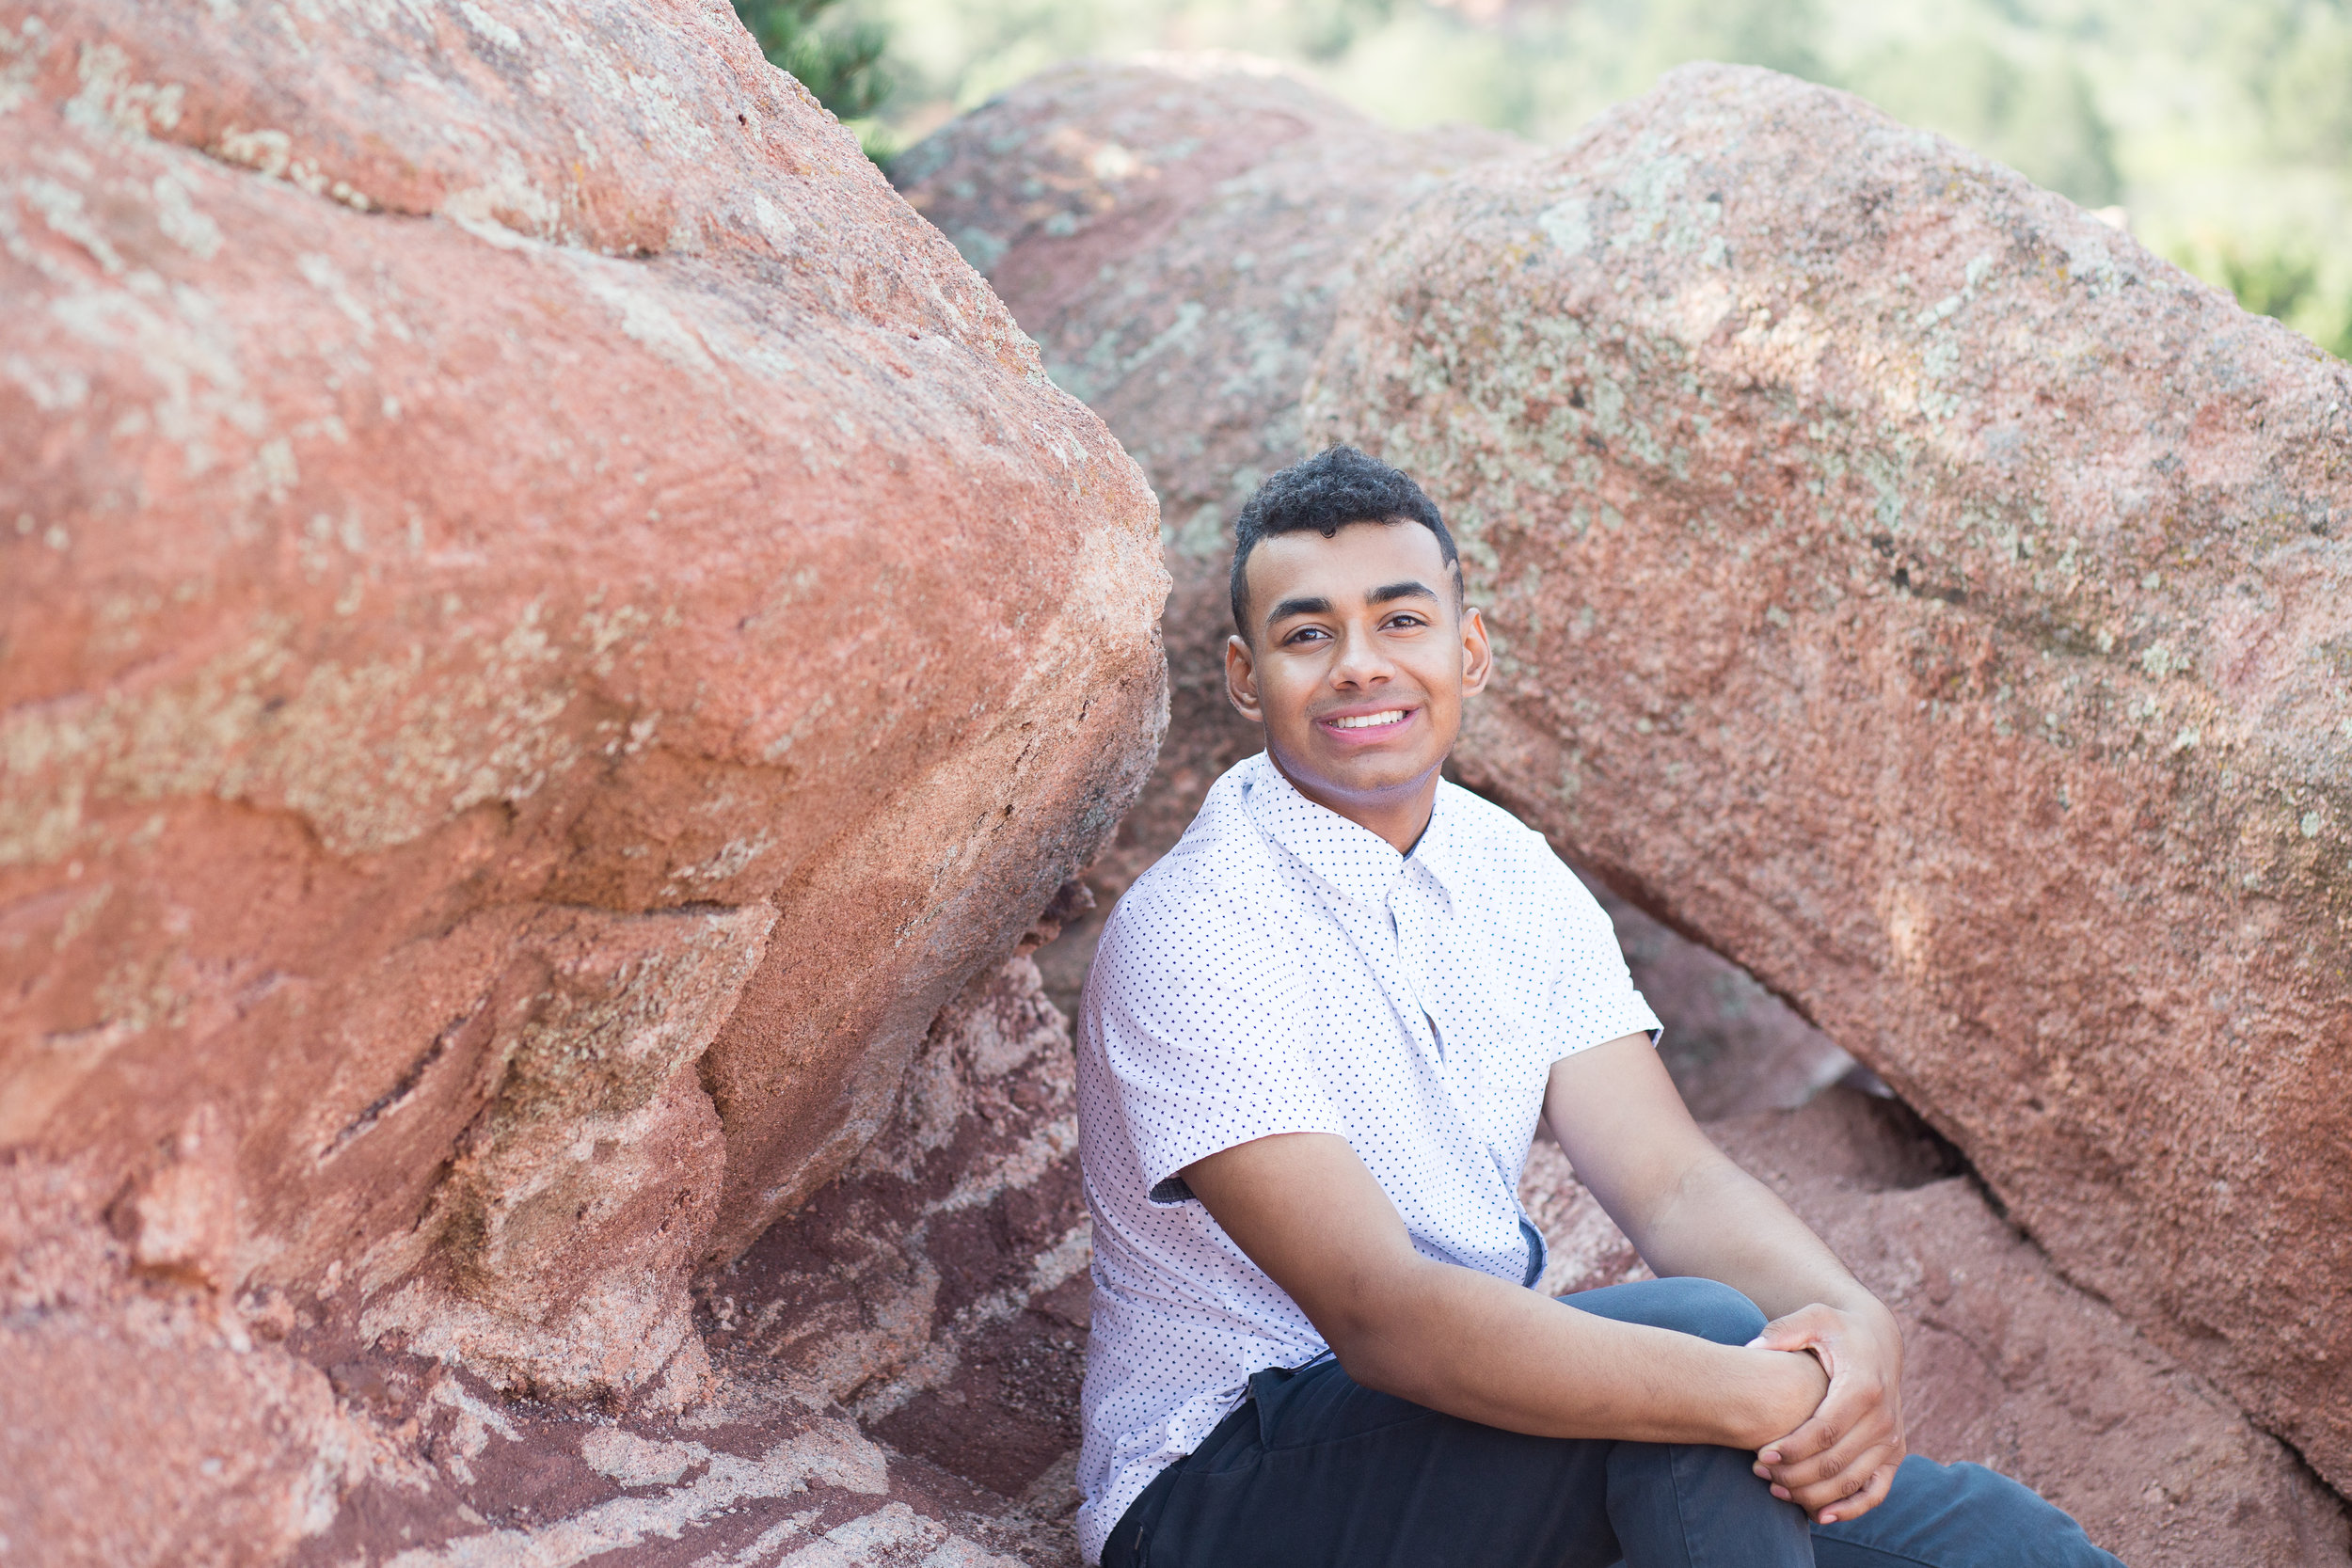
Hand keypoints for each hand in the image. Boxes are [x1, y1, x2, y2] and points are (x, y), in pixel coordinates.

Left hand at [1748, 1302, 1905, 1525]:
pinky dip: (1850, 1509)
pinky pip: (1876, 1492)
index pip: (1825, 1430)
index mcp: (1863, 1387)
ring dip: (1813, 1493)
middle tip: (1759, 1472)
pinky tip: (1819, 1515)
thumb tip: (1752, 1347)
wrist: (1878, 1340)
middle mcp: (1884, 1418)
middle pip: (1835, 1462)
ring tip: (1775, 1489)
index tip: (1761, 1454)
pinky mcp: (1895, 1453)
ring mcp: (1893, 1439)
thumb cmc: (1837, 1330)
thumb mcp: (1814, 1317)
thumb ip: (1783, 1331)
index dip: (1792, 1448)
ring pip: (1851, 1482)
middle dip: (1794, 1473)